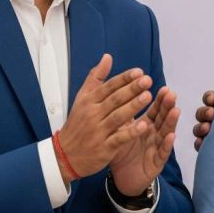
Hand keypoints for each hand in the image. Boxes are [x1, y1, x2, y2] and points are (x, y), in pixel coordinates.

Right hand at [56, 54, 153, 180]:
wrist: (65, 154)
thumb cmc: (78, 124)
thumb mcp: (82, 98)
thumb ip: (96, 77)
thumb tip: (107, 57)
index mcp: (89, 101)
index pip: (108, 86)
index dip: (124, 78)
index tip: (139, 72)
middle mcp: (93, 114)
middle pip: (114, 99)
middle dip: (131, 89)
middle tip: (147, 80)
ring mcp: (98, 131)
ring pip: (117, 117)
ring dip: (133, 107)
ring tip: (148, 97)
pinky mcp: (104, 147)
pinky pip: (119, 138)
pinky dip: (130, 132)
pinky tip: (143, 125)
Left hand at [109, 85, 180, 195]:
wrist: (122, 177)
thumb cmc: (122, 151)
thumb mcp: (121, 130)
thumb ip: (123, 114)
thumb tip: (119, 91)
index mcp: (146, 125)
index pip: (154, 110)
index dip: (159, 99)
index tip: (163, 87)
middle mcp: (154, 134)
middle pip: (162, 118)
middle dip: (167, 106)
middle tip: (171, 93)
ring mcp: (157, 148)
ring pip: (166, 132)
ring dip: (171, 122)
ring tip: (175, 110)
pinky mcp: (157, 163)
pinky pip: (162, 152)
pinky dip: (167, 144)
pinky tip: (171, 136)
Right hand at [192, 70, 213, 150]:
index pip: (210, 98)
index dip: (209, 97)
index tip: (213, 99)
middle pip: (201, 113)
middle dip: (204, 112)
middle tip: (212, 114)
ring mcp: (213, 133)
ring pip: (198, 129)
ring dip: (200, 127)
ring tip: (208, 128)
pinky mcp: (213, 148)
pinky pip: (201, 146)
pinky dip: (199, 143)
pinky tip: (203, 143)